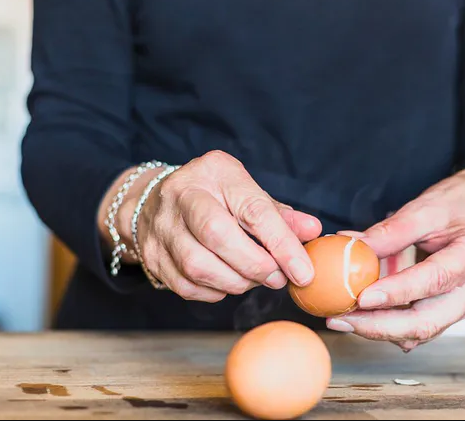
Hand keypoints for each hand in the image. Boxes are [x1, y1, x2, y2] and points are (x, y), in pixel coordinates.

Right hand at [104, 150, 321, 301]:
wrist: (156, 201)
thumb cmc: (215, 196)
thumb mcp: (248, 193)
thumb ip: (280, 215)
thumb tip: (312, 231)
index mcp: (214, 171)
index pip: (253, 210)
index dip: (282, 244)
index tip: (303, 272)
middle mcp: (181, 194)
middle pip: (217, 236)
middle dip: (255, 265)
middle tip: (277, 278)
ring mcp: (161, 226)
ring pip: (198, 266)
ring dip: (236, 282)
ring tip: (255, 279)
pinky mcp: (151, 256)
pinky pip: (186, 286)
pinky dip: (215, 292)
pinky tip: (229, 283)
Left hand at [327, 166, 464, 351]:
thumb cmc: (454, 207)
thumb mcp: (425, 208)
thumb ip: (391, 231)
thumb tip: (351, 247)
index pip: (434, 279)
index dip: (396, 293)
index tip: (361, 298)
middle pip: (428, 321)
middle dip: (379, 326)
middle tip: (340, 319)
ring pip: (422, 332)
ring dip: (379, 330)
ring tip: (342, 318)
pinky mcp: (454, 314)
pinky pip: (421, 329)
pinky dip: (390, 327)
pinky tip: (362, 318)